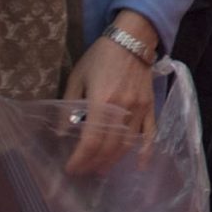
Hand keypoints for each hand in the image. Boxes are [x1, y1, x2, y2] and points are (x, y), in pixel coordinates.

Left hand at [62, 12, 159, 175]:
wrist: (131, 40)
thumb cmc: (100, 57)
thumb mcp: (77, 77)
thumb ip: (68, 106)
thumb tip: (61, 133)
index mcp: (101, 101)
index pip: (91, 140)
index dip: (80, 159)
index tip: (71, 169)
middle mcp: (123, 109)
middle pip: (109, 147)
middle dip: (94, 163)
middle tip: (83, 171)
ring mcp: (139, 109)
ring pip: (127, 144)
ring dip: (113, 160)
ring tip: (100, 169)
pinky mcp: (150, 107)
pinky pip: (150, 133)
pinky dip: (145, 151)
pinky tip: (138, 165)